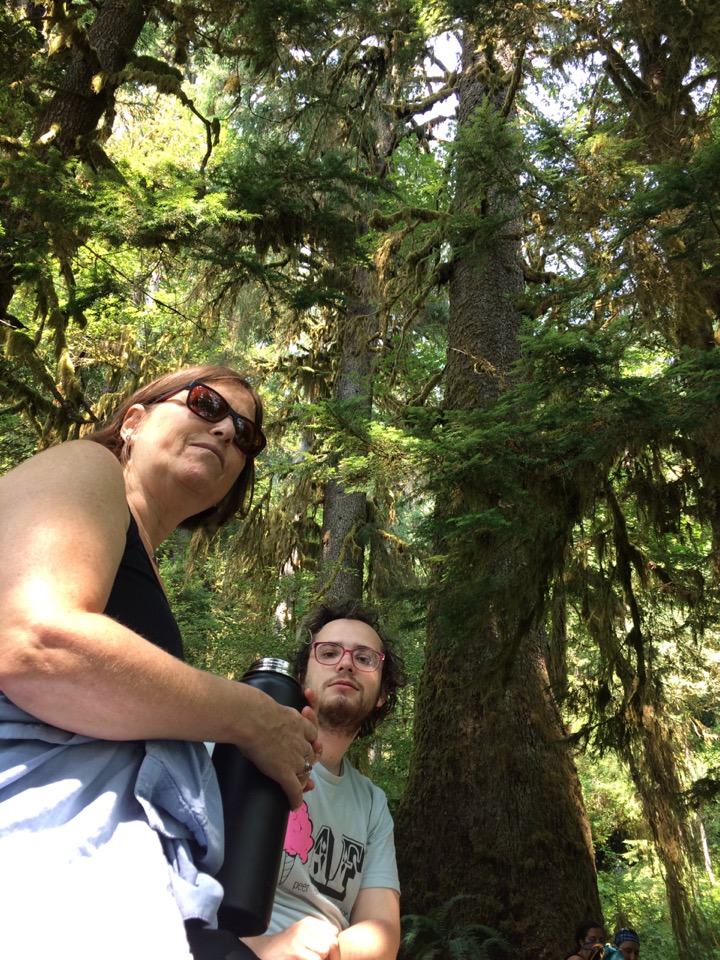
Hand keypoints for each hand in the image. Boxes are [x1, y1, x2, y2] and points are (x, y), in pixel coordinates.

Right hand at [237, 689, 318, 809]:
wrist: (251, 718)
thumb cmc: (253, 710)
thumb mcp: (271, 707)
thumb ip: (273, 713)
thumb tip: (257, 710)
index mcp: (299, 723)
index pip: (311, 736)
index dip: (310, 744)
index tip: (310, 747)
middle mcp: (301, 741)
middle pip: (309, 756)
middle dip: (307, 763)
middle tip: (305, 771)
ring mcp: (294, 758)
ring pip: (304, 773)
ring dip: (301, 780)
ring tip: (297, 786)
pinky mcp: (285, 773)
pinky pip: (295, 790)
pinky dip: (295, 799)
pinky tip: (293, 806)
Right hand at [242, 917, 338, 959]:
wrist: (265, 951)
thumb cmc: (286, 947)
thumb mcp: (303, 935)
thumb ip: (319, 936)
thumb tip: (335, 946)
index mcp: (310, 922)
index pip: (334, 932)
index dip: (333, 946)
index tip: (328, 955)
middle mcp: (306, 927)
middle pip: (332, 942)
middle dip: (330, 955)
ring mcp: (300, 938)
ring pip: (324, 951)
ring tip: (309, 959)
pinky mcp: (295, 950)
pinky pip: (315, 959)